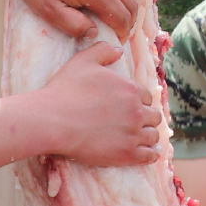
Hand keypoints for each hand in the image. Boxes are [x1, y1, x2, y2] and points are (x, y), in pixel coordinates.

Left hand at [5, 0, 143, 40]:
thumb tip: (94, 32)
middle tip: (122, 28)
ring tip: (123, 9)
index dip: (122, 32)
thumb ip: (74, 26)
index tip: (118, 39)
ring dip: (131, 0)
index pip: (121, 17)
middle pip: (131, 2)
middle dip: (129, 19)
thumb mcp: (49, 11)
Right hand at [37, 43, 161, 166]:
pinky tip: (145, 153)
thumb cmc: (65, 90)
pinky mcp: (126, 154)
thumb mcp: (82, 61)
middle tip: (134, 123)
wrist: (52, 120)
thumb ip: (103, 51)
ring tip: (139, 138)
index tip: (131, 107)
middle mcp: (136, 110)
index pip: (147, 96)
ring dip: (147, 136)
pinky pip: (149, 156)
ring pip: (153, 136)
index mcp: (130, 89)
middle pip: (153, 116)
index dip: (139, 101)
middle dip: (145, 118)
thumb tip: (119, 49)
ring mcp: (133, 134)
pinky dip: (149, 154)